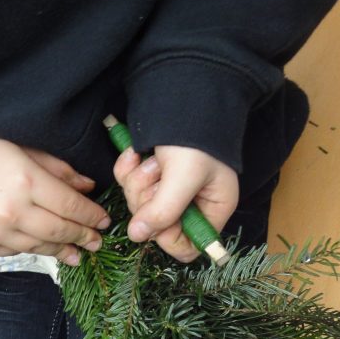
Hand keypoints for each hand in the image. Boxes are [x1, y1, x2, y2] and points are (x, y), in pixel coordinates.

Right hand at [0, 135, 110, 265]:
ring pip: (41, 246)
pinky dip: (37, 250)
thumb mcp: (20, 151)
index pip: (70, 204)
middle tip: (97, 241)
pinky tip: (49, 250)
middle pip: (60, 230)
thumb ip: (57, 170)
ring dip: (63, 249)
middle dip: (83, 236)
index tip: (103, 220)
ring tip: (78, 251)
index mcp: (25, 180)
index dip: (91, 215)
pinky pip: (18, 252)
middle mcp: (12, 210)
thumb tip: (88, 187)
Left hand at [113, 145, 237, 262]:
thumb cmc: (195, 135)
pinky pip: (127, 184)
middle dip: (148, 200)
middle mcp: (191, 204)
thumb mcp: (185, 176)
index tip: (158, 219)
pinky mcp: (147, 173)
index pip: (188, 247)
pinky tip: (135, 153)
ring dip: (138, 181)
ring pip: (138, 205)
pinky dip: (127, 168)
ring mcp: (167, 189)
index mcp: (213, 209)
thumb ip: (164, 211)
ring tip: (152, 159)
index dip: (168, 237)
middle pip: (156, 227)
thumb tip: (137, 237)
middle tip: (155, 175)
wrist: (181, 91)